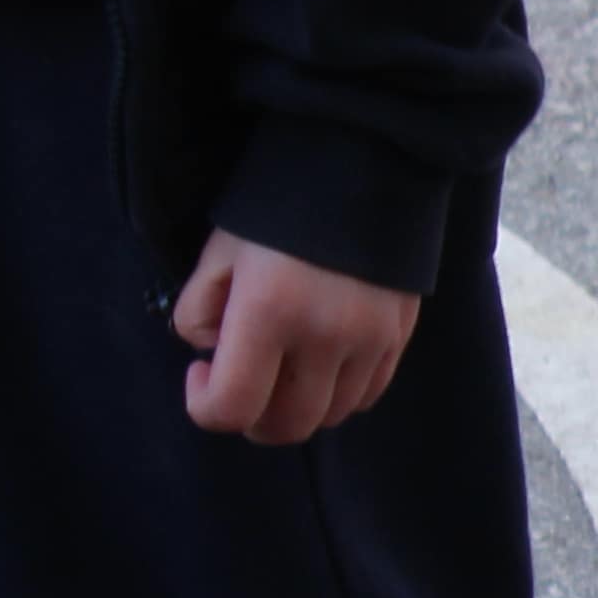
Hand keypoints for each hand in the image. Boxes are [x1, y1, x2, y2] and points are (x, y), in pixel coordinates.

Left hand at [173, 233, 420, 444]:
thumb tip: (213, 350)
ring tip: (282, 370)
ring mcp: (370, 341)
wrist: (362, 170)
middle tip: (238, 385)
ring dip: (296, 407)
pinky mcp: (399, 336)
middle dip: (252, 420)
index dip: (203, 406)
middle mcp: (324, 337)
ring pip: (330, 416)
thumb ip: (198, 311)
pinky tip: (319, 362)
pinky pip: (367, 395)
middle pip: (287, 427)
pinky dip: (336, 394)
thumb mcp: (217, 252)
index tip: (200, 371)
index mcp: (268, 312)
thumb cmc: (277, 209)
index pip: (232, 407)